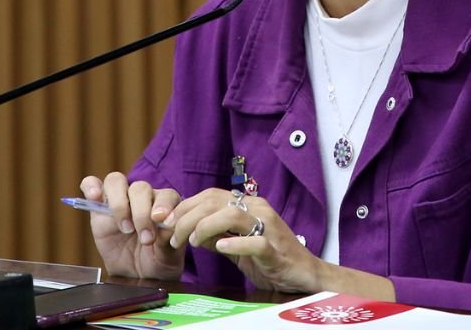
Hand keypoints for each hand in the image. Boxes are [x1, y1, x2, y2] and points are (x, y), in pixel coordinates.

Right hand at [80, 172, 185, 279]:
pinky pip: (92, 185)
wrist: (136, 275)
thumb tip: (165, 226)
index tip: (160, 221)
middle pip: (140, 188)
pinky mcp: (99, 207)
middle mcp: (143, 197)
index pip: (166, 195)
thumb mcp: (167, 258)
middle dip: (141, 213)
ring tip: (125, 228)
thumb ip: (168, 241)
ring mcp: (120, 200)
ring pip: (116, 182)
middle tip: (145, 239)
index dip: (163, 205)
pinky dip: (91, 186)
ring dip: (119, 204)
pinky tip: (94, 196)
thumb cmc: (156, 262)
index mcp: (166, 205)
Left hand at [164, 188, 319, 292]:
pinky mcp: (275, 249)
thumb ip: (214, 236)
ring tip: (191, 242)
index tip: (166, 221)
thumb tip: (187, 231)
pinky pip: (254, 242)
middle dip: (187, 217)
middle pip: (215, 201)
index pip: (210, 195)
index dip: (184, 206)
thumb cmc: (270, 258)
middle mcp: (258, 209)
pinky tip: (220, 248)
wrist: (303, 274)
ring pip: (232, 214)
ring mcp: (268, 227)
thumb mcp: (236, 245)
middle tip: (173, 236)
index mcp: (248, 205)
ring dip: (205, 226)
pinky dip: (234, 243)